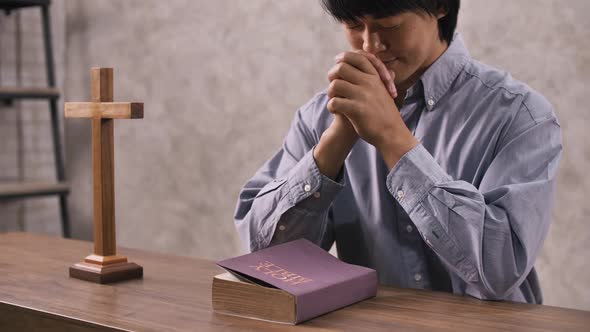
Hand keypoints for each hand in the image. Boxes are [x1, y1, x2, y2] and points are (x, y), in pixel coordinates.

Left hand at [326, 51, 417, 167]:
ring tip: (335, 100)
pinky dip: (331, 106)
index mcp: (375, 76)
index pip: (357, 56)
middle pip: (341, 68)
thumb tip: (369, 60)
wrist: (391, 134)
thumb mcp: (383, 90)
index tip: (337, 63)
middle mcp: (369, 83)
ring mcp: (363, 96)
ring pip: (335, 84)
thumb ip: (376, 76)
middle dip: (333, 76)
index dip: (343, 58)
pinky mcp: (356, 110)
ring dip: (330, 93)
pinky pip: (334, 102)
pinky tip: (335, 111)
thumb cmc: (384, 113)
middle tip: (334, 87)